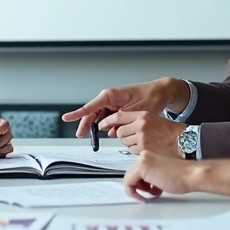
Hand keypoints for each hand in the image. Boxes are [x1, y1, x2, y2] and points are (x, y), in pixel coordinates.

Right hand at [61, 78, 184, 138]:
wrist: (162, 92)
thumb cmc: (151, 96)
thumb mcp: (134, 110)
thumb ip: (119, 120)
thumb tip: (108, 129)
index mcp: (111, 95)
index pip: (90, 106)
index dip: (77, 113)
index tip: (66, 118)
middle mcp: (110, 97)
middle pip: (93, 113)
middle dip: (86, 125)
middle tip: (81, 135)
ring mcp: (114, 102)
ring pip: (100, 116)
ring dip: (99, 126)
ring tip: (96, 137)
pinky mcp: (119, 107)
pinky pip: (109, 117)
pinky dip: (109, 125)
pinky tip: (112, 132)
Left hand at [99, 111, 185, 156]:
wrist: (185, 142)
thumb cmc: (172, 133)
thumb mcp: (155, 120)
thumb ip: (138, 122)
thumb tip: (122, 128)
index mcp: (143, 115)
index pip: (119, 116)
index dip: (108, 121)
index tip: (102, 124)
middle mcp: (141, 124)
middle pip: (120, 131)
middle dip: (124, 136)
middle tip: (134, 138)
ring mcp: (141, 137)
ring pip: (125, 142)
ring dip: (131, 144)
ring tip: (145, 144)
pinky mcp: (143, 149)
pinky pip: (131, 151)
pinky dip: (136, 152)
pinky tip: (147, 149)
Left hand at [123, 153, 199, 200]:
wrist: (191, 175)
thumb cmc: (183, 176)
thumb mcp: (162, 175)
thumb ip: (151, 176)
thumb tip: (144, 185)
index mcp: (149, 156)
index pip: (136, 171)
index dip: (140, 184)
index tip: (146, 191)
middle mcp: (144, 156)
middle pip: (131, 174)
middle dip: (138, 187)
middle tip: (149, 193)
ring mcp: (143, 161)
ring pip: (129, 179)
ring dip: (138, 190)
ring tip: (152, 193)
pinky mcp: (142, 168)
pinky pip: (129, 183)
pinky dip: (133, 193)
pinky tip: (144, 197)